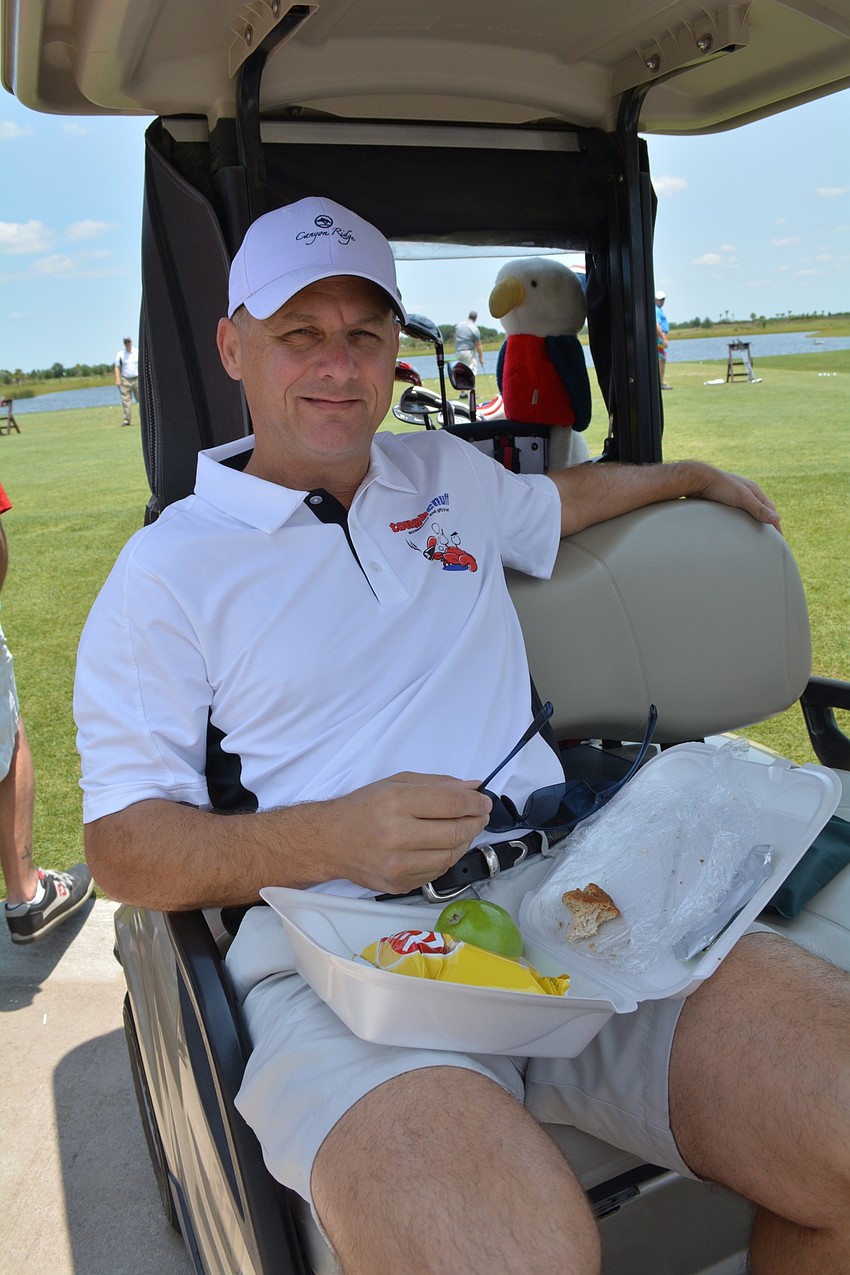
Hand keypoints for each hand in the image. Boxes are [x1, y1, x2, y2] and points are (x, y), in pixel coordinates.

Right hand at [318, 773, 491, 894]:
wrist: (330, 841)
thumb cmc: (363, 807)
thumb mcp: (396, 783)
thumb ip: (436, 784)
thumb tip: (473, 787)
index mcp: (396, 802)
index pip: (452, 803)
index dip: (475, 802)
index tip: (484, 801)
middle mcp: (397, 835)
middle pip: (456, 831)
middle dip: (476, 821)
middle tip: (480, 815)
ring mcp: (398, 864)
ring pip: (451, 855)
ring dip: (464, 841)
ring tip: (462, 829)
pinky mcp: (399, 884)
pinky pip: (437, 871)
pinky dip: (447, 857)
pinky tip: (442, 846)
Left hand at [692, 464, 781, 531]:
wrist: (696, 479)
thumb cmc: (720, 486)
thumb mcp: (742, 498)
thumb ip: (758, 508)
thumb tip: (777, 519)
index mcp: (754, 490)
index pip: (770, 509)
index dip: (775, 522)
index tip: (779, 538)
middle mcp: (745, 492)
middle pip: (760, 509)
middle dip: (766, 522)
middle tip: (769, 538)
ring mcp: (734, 496)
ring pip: (747, 511)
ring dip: (753, 521)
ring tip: (754, 534)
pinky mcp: (722, 501)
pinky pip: (735, 513)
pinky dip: (740, 521)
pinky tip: (736, 528)